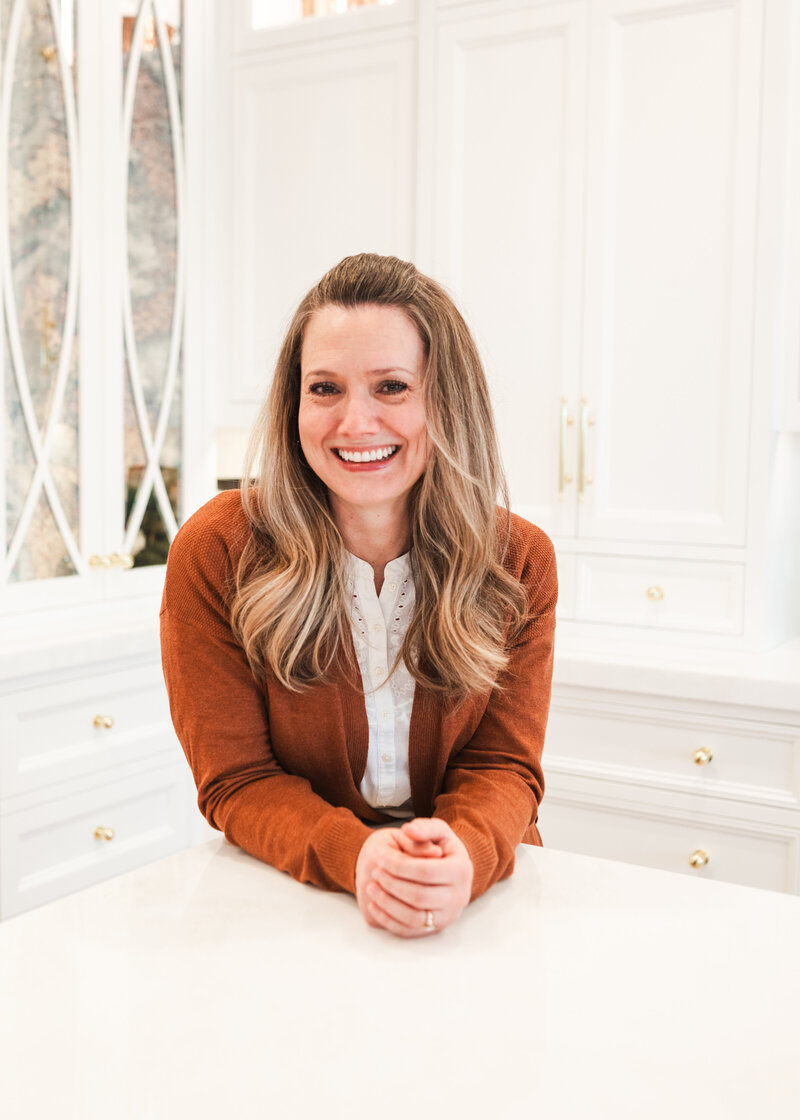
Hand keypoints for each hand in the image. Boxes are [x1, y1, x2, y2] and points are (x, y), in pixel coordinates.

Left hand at [355, 818, 473, 938]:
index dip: (399, 865)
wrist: (451, 870)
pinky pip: (409, 931)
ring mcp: (448, 916)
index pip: (426, 871)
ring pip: (414, 917)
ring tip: (371, 887)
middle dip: (391, 884)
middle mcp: (459, 897)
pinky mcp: (435, 929)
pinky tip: (374, 905)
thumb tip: (409, 830)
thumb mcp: (438, 831)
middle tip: (375, 872)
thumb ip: (424, 827)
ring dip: (387, 904)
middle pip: (419, 896)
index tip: (380, 858)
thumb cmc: (442, 848)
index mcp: (462, 870)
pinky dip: (388, 920)